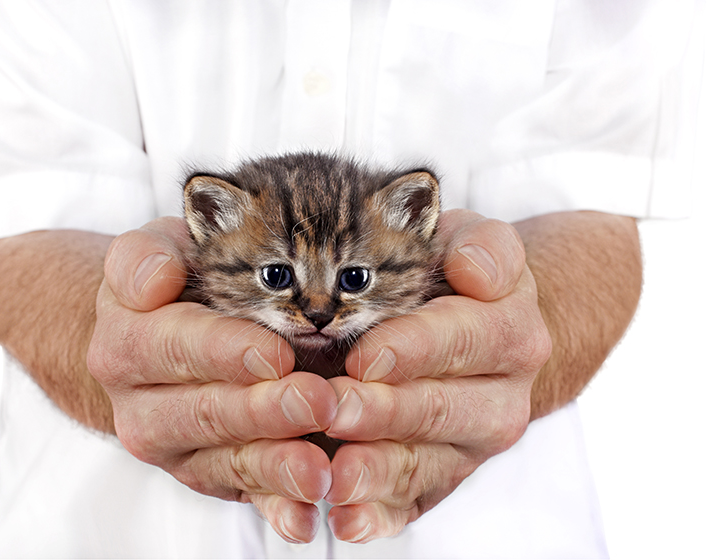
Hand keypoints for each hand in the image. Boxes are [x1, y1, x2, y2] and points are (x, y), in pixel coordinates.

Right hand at [87, 217, 338, 542]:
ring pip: (226, 461)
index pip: (176, 346)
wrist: (153, 341)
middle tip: (319, 402)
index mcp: (127, 344)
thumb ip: (144, 257)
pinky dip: (275, 509)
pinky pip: (242, 496)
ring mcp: (176, 448)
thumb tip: (154, 282)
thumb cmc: (170, 286)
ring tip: (319, 470)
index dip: (225, 351)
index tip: (277, 354)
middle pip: (207, 411)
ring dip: (275, 467)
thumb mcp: (151, 250)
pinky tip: (304, 519)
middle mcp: (142, 407)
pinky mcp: (208, 473)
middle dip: (265, 410)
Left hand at [322, 209, 552, 541]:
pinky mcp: (443, 475)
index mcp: (509, 331)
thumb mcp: (476, 240)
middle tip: (332, 409)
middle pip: (440, 408)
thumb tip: (476, 271)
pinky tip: (348, 521)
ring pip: (425, 462)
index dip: (413, 349)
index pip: (462, 339)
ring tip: (335, 476)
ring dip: (377, 472)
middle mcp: (499, 396)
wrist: (484, 333)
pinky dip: (380, 515)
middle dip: (383, 411)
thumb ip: (483, 245)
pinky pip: (415, 502)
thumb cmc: (459, 278)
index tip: (366, 355)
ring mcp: (471, 444)